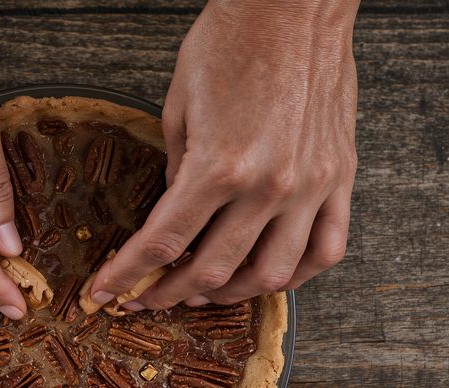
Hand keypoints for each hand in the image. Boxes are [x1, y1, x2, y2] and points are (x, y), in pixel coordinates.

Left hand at [87, 0, 357, 309]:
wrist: (292, 5)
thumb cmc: (230, 43)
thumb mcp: (178, 107)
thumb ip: (176, 170)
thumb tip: (173, 215)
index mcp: (218, 167)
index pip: (163, 243)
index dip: (128, 275)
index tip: (109, 292)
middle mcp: (268, 186)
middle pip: (212, 270)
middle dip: (169, 292)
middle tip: (150, 297)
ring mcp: (309, 186)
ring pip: (272, 274)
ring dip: (231, 294)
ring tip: (206, 293)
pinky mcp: (339, 178)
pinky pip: (327, 249)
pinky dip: (297, 274)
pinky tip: (271, 275)